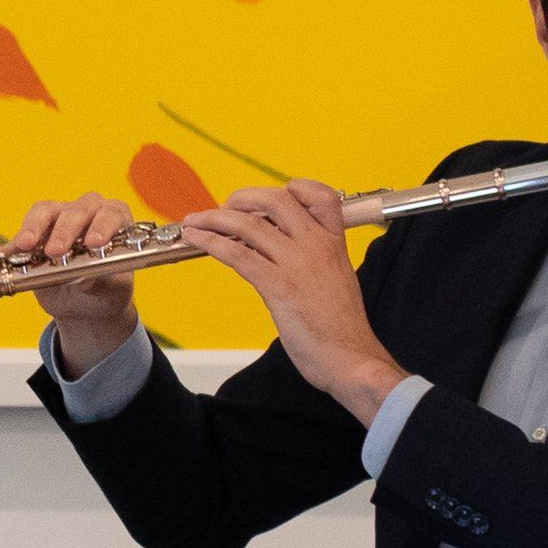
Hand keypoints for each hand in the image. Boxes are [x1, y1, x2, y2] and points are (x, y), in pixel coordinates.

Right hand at [3, 188, 141, 374]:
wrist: (84, 304)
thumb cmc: (106, 291)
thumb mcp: (112, 292)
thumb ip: (104, 284)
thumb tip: (87, 280)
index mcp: (116, 221)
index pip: (111, 215)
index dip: (103, 226)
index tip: (93, 243)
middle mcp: (89, 212)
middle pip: (76, 212)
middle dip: (65, 231)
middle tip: (56, 252)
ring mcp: (60, 218)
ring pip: (46, 212)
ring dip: (34, 228)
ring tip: (25, 245)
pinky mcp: (36, 231)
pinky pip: (22, 233)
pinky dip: (12, 245)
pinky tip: (2, 255)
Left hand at [180, 180, 407, 424]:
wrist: (352, 359)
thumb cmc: (343, 331)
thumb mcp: (338, 282)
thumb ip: (315, 263)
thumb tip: (284, 256)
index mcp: (334, 243)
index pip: (320, 196)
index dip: (293, 188)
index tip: (271, 200)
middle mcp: (316, 246)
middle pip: (276, 200)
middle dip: (243, 198)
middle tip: (225, 207)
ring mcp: (296, 263)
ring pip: (249, 224)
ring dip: (214, 218)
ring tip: (195, 222)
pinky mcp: (278, 286)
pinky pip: (238, 253)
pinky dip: (212, 242)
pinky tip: (197, 240)